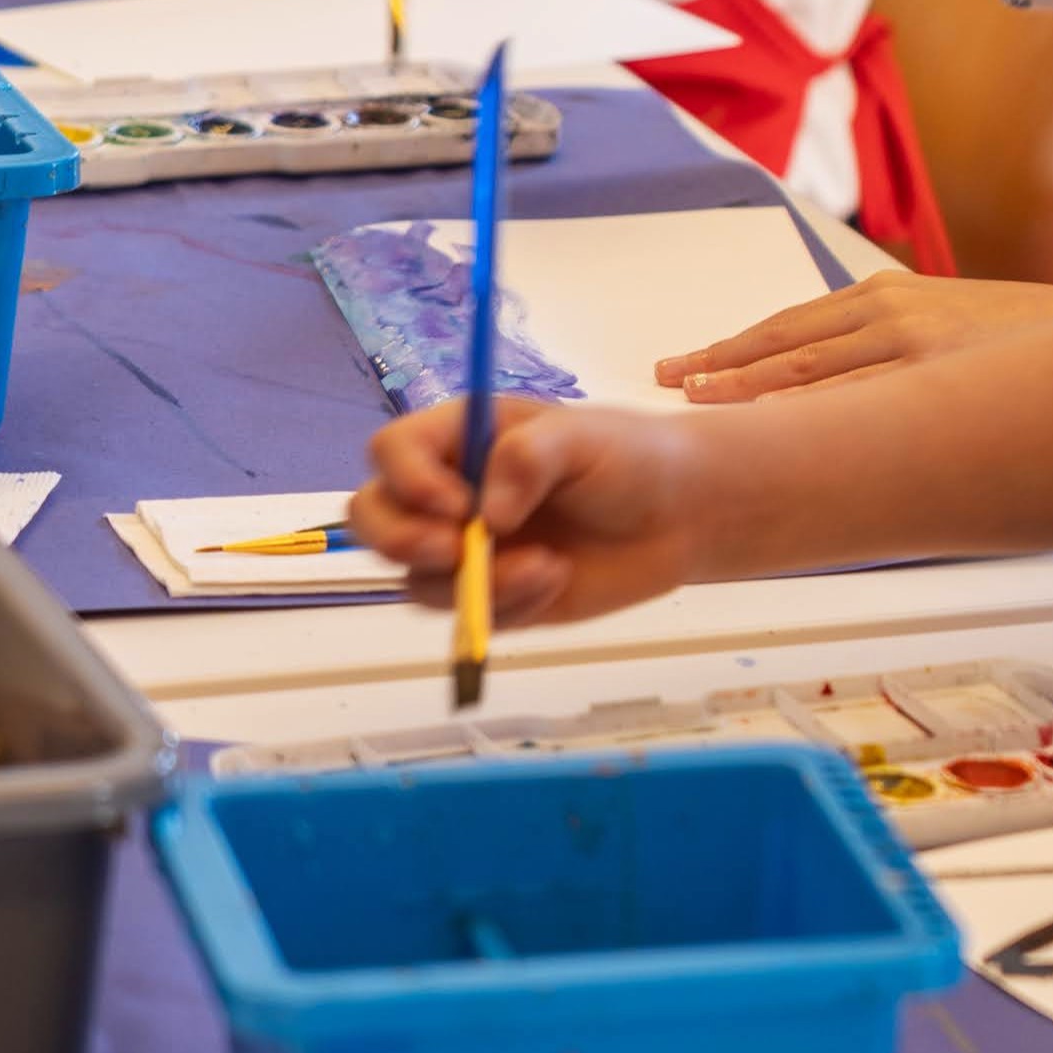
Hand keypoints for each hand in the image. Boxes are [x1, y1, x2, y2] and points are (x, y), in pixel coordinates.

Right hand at [349, 395, 720, 624]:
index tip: (456, 503)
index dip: (406, 479)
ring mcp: (464, 547)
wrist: (680, 516)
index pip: (392, 449)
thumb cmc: (632, 458)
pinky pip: (465, 615)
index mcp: (463, 437)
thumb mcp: (586, 438)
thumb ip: (531, 457)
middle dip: (401, 540)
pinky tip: (557, 581)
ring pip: (414, 578)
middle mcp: (449, 491)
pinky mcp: (490, 593)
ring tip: (547, 568)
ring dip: (473, 582)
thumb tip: (486, 511)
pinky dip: (504, 607)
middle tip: (454, 549)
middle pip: (372, 517)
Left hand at [660, 271, 1052, 401]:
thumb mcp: (961, 325)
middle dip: (722, 370)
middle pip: (787, 348)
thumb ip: (903, 342)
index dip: (736, 350)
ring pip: (812, 374)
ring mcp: (916, 350)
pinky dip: (808, 415)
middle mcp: (896, 315)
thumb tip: (845, 387)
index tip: (689, 366)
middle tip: (671, 385)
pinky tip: (772, 433)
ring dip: (749, 393)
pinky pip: (859, 404)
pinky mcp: (941, 380)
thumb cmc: (1043, 345)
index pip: (793, 325)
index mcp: (895, 296)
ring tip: (696, 407)